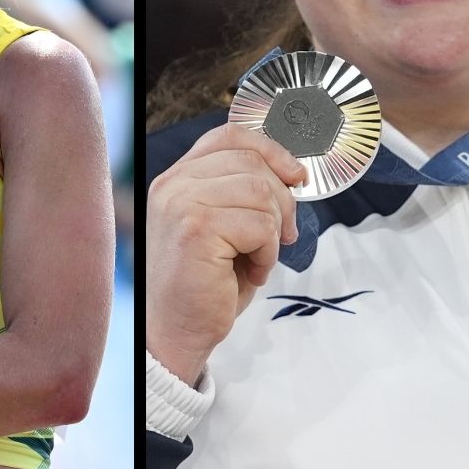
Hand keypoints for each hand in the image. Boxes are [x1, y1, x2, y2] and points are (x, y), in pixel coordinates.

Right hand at [145, 123, 305, 383]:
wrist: (176, 332)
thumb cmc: (204, 284)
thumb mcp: (224, 224)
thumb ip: (241, 189)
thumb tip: (293, 170)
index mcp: (176, 178)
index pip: (230, 136)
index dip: (272, 150)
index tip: (295, 177)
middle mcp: (172, 184)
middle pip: (254, 162)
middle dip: (281, 201)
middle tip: (278, 238)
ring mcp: (180, 203)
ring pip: (262, 193)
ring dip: (273, 232)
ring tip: (255, 259)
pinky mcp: (195, 229)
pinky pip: (261, 226)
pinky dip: (267, 254)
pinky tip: (248, 273)